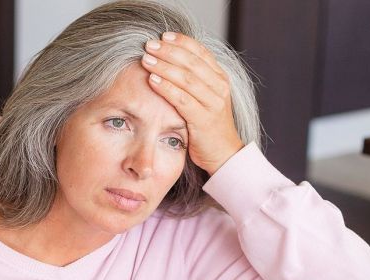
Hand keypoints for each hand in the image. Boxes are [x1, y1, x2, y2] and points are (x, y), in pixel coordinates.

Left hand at [141, 32, 243, 175]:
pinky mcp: (204, 119)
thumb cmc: (207, 126)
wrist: (223, 154)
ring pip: (187, 79)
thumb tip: (170, 62)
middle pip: (192, 62)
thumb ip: (193, 81)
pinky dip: (166, 88)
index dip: (182, 42)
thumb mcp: (204, 99)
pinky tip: (152, 80)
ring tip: (146, 59)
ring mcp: (213, 103)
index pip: (201, 52)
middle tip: (149, 45)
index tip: (163, 36)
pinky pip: (182, 99)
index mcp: (220, 78)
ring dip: (164, 67)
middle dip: (169, 51)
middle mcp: (219, 87)